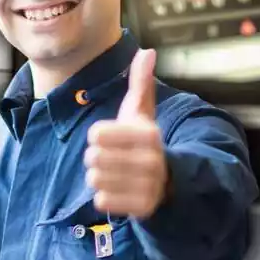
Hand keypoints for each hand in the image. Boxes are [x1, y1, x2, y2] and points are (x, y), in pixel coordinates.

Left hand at [85, 48, 168, 217]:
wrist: (168, 179)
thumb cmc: (143, 141)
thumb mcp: (142, 111)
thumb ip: (140, 82)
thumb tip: (147, 51)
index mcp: (148, 134)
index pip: (95, 134)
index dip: (98, 135)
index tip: (110, 137)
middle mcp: (152, 160)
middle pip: (92, 157)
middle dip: (96, 157)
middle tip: (112, 157)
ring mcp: (148, 186)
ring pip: (94, 179)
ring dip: (99, 176)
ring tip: (116, 172)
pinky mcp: (142, 208)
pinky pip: (101, 200)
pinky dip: (104, 195)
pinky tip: (118, 189)